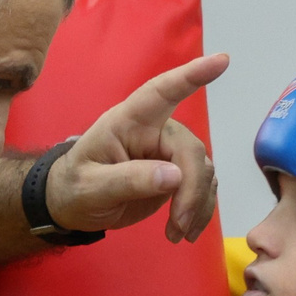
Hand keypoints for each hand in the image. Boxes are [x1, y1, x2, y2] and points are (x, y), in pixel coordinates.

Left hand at [45, 54, 229, 242]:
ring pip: (203, 170)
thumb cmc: (74, 187)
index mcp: (128, 122)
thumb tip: (174, 176)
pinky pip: (203, 188)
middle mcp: (153, 132)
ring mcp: (168, 154)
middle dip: (192, 189)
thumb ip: (128, 180)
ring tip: (177, 234)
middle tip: (179, 225)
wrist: (73, 206)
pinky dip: (200, 211)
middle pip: (191, 149)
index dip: (191, 76)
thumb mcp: (91, 187)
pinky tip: (183, 232)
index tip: (221, 61)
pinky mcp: (176, 176)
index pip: (161, 92)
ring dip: (198, 204)